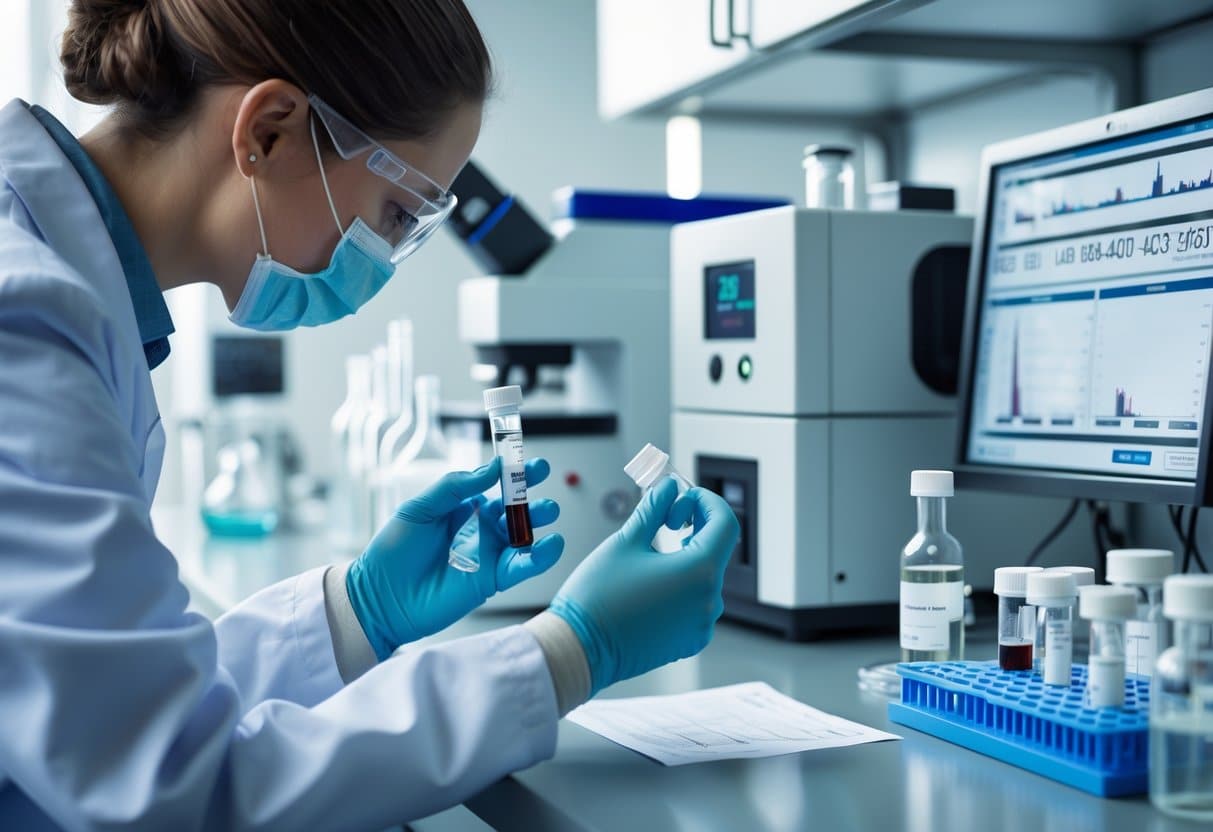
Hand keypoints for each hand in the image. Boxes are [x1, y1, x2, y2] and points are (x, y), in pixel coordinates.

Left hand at [346, 458, 563, 659]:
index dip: (515, 473)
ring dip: (539, 521)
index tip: (531, 462)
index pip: (496, 485)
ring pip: (524, 535)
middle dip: (532, 493)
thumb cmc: (393, 551)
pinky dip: (540, 557)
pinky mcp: (493, 579)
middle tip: (543, 481)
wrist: (381, 597)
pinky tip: (551, 545)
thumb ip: (455, 487)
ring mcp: (488, 554)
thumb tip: (491, 469)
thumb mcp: (420, 508)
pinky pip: (522, 566)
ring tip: (548, 510)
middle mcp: (481, 529)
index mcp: (464, 508)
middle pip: (516, 508)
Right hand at [548, 478, 739, 694]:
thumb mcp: (626, 542)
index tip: (686, 496)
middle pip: (716, 549)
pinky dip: (682, 584)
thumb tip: (669, 488)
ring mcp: (701, 625)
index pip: (725, 524)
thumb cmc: (597, 598)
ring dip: (687, 555)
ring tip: (653, 551)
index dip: (708, 502)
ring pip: (705, 576)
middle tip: (664, 517)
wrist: (579, 650)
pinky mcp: (689, 640)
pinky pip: (696, 602)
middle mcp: (709, 602)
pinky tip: (653, 581)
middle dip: (694, 526)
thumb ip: (655, 509)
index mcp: (699, 573)